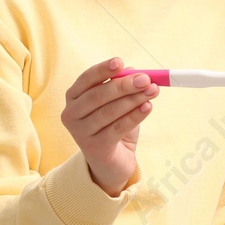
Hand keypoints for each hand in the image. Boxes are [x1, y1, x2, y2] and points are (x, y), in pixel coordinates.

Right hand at [61, 57, 159, 195]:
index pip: (86, 79)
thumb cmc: (113, 126)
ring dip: (134, 99)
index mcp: (73, 97)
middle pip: (98, 95)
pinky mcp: (94, 147)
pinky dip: (135, 116)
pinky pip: (118, 128)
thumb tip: (135, 70)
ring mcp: (80, 132)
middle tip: (146, 79)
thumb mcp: (116, 103)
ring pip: (109, 112)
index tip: (120, 61)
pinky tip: (148, 107)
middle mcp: (71, 113)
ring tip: (152, 91)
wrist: (111, 162)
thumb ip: (121, 87)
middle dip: (124, 85)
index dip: (103, 70)